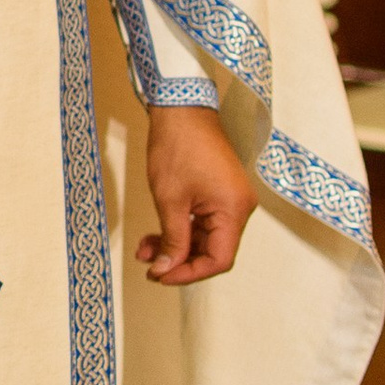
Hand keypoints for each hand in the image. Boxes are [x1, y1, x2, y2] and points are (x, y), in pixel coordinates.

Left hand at [137, 104, 255, 285]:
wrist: (181, 109)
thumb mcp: (170, 200)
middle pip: (213, 251)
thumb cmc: (177, 147)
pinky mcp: (220, 193)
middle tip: (148, 265)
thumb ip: (171, 240)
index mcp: (234, 210)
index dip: (189, 273)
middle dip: (178, 260)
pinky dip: (181, 230)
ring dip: (175, 246)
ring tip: (145, 249)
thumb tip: (166, 269)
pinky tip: (156, 235)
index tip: (162, 276)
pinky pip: (203, 222)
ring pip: (205, 238)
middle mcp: (240, 208)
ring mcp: (231, 200)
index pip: (219, 260)